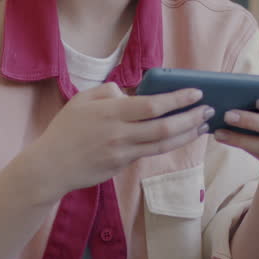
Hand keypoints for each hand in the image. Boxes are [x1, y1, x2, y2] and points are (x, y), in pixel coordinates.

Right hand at [26, 82, 211, 198]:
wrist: (50, 166)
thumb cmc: (65, 130)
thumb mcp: (82, 100)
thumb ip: (109, 92)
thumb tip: (132, 94)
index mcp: (111, 112)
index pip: (152, 105)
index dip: (178, 99)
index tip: (196, 92)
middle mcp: (119, 133)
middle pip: (164, 126)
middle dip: (190, 117)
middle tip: (208, 109)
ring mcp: (122, 152)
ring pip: (163, 143)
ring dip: (186, 133)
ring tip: (203, 125)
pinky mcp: (121, 165)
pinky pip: (150, 153)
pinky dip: (170, 144)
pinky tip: (181, 137)